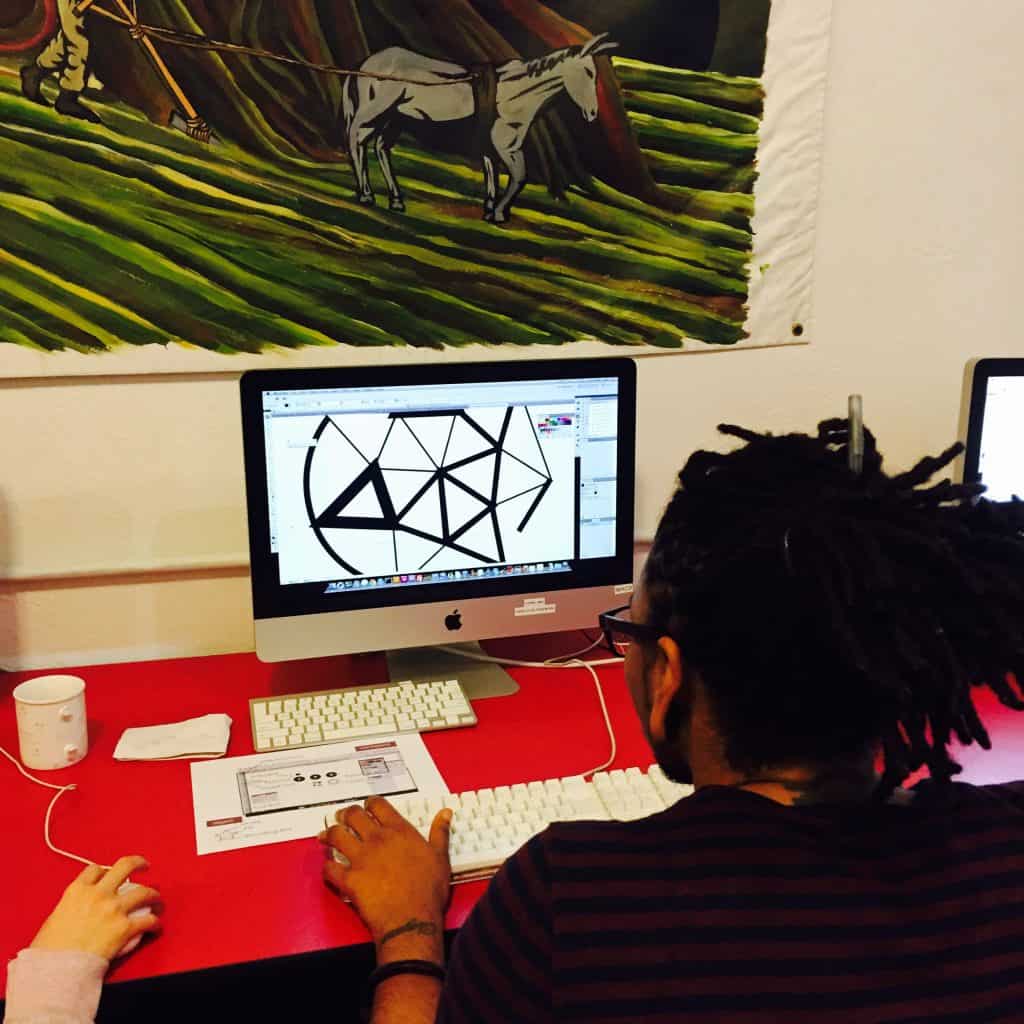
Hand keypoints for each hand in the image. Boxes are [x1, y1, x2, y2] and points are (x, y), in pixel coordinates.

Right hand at [30, 856, 162, 961]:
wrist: (56, 970)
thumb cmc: (49, 951)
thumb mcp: (54, 919)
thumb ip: (71, 908)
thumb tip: (78, 911)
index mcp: (77, 891)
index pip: (95, 870)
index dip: (105, 870)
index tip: (111, 875)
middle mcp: (98, 894)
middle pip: (126, 866)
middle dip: (138, 863)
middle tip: (145, 867)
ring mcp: (114, 909)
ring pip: (144, 892)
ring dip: (154, 895)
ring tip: (157, 901)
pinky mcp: (125, 928)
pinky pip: (148, 921)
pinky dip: (154, 923)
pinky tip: (155, 926)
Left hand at [320, 799, 451, 956]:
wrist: (412, 919)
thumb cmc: (428, 892)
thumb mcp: (441, 857)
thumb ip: (440, 833)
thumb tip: (445, 815)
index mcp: (399, 831)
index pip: (378, 805)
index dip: (370, 803)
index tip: (368, 805)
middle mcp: (377, 840)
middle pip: (353, 815)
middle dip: (346, 813)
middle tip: (344, 816)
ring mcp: (361, 859)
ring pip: (336, 836)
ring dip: (330, 834)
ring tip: (328, 835)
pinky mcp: (349, 880)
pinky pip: (329, 868)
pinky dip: (327, 867)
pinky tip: (329, 867)